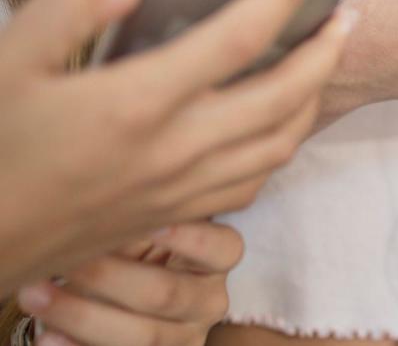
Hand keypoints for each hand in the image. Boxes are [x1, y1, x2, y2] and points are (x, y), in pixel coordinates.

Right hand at [0, 0, 352, 293]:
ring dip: (312, 100)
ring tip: (322, 63)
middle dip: (327, 52)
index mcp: (136, 102)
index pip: (236, 38)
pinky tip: (274, 121)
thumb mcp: (5, 65)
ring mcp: (180, 187)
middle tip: (346, 17)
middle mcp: (173, 148)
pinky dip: (279, 146)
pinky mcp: (175, 213)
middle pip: (283, 96)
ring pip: (279, 145)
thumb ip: (66, 11)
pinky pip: (252, 182)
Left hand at [17, 222, 241, 345]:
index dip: (190, 238)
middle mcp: (207, 303)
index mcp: (215, 264)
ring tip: (37, 295)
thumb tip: (111, 203)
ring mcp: (182, 339)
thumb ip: (141, 220)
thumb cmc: (136, 254)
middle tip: (66, 261)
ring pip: (143, 336)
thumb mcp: (147, 233)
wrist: (124, 300)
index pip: (223, 249)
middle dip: (111, 277)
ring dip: (83, 316)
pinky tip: (48, 336)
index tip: (152, 223)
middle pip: (167, 294)